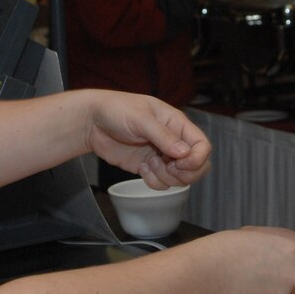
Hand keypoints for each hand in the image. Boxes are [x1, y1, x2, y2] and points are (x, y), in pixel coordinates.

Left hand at [85, 92, 211, 188]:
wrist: (92, 122)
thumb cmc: (116, 110)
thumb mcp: (140, 119)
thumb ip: (163, 136)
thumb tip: (185, 153)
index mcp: (177, 124)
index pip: (202, 145)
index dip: (197, 159)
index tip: (180, 163)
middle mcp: (173, 141)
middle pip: (197, 166)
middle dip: (186, 174)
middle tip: (168, 168)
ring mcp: (162, 156)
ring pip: (180, 178)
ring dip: (166, 177)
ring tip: (149, 163)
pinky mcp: (149, 167)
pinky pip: (162, 183)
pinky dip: (154, 181)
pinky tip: (141, 168)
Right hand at [196, 228, 294, 293]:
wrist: (205, 273)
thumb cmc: (224, 248)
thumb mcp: (253, 235)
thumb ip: (273, 246)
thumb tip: (280, 254)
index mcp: (291, 251)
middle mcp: (292, 275)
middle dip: (279, 278)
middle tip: (254, 271)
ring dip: (266, 292)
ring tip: (240, 283)